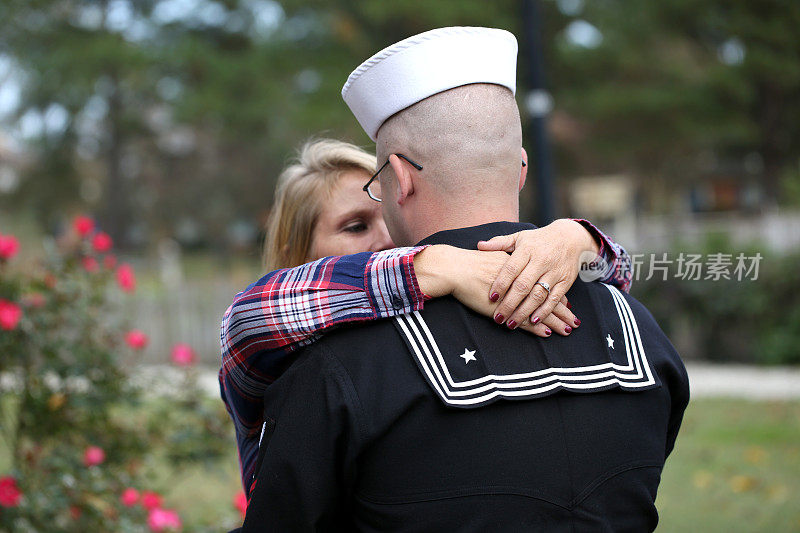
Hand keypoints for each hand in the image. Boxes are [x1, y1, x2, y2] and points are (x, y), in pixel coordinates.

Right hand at [414, 244, 570, 336]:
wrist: (455, 268)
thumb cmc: (470, 263)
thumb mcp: (493, 254)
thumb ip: (506, 259)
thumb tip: (515, 267)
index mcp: (522, 267)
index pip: (545, 282)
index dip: (556, 293)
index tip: (568, 303)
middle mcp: (522, 281)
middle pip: (547, 297)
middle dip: (562, 310)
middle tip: (575, 320)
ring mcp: (513, 296)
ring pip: (539, 310)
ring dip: (555, 321)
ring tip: (568, 329)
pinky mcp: (503, 309)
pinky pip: (524, 320)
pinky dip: (536, 327)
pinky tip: (547, 333)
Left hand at [476, 219, 599, 334]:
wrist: (570, 237)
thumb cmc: (539, 239)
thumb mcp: (519, 237)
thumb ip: (499, 243)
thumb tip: (479, 246)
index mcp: (527, 250)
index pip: (511, 269)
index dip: (501, 284)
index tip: (491, 297)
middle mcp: (541, 261)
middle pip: (523, 286)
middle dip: (510, 304)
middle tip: (499, 318)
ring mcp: (554, 272)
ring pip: (538, 295)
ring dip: (524, 312)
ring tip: (512, 323)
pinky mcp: (565, 281)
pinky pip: (554, 299)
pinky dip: (544, 311)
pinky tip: (533, 321)